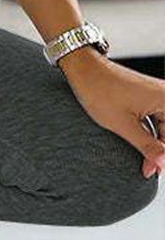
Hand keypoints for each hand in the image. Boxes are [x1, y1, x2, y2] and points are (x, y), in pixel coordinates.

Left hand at [60, 47, 164, 177]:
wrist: (82, 68)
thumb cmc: (99, 90)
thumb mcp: (123, 124)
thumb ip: (147, 146)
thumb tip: (164, 164)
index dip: (164, 156)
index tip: (154, 171)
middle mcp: (163, 94)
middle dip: (160, 151)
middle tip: (148, 170)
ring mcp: (155, 93)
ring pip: (162, 125)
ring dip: (154, 143)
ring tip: (144, 162)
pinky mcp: (145, 94)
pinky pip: (154, 117)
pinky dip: (148, 131)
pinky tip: (139, 144)